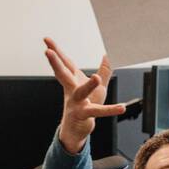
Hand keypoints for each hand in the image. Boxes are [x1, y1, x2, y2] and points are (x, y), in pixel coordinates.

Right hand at [43, 37, 125, 153]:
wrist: (76, 129)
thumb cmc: (85, 106)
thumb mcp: (98, 87)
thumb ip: (104, 71)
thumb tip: (107, 56)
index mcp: (73, 81)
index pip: (64, 63)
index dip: (55, 51)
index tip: (46, 39)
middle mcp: (72, 90)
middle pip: (63, 74)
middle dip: (56, 63)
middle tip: (48, 52)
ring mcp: (76, 103)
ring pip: (81, 93)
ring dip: (88, 86)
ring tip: (95, 78)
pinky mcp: (84, 115)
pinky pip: (98, 112)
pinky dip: (110, 110)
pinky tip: (121, 107)